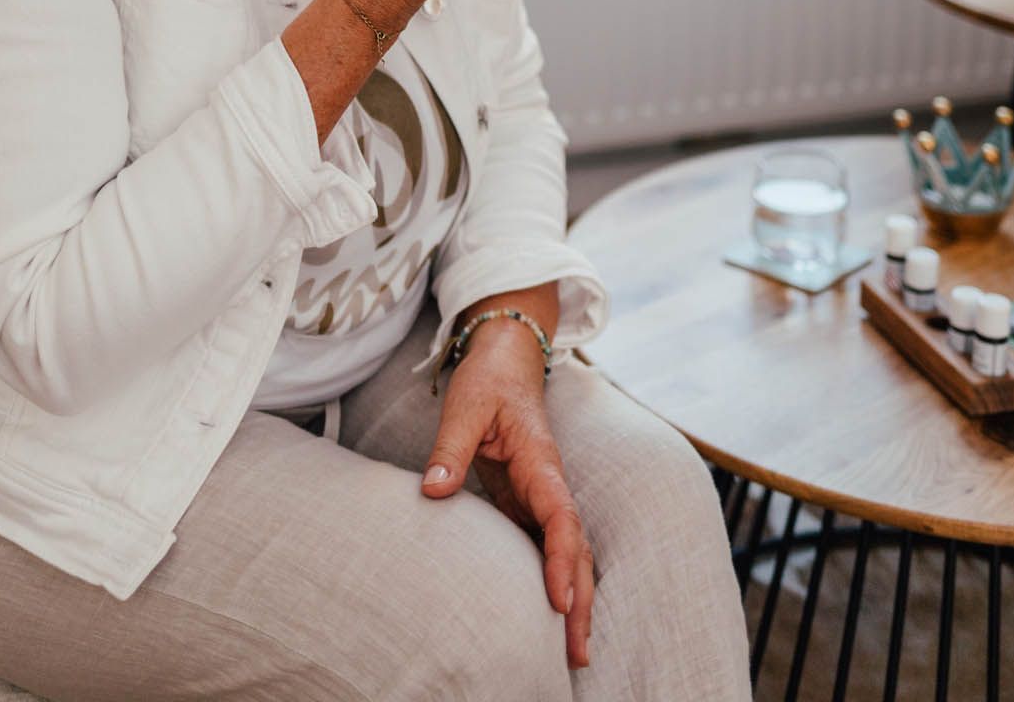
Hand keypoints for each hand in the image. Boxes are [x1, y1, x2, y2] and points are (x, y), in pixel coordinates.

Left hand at [419, 325, 593, 670]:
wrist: (506, 359)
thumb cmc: (488, 380)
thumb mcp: (465, 405)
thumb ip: (451, 447)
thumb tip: (432, 490)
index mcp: (541, 462)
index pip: (561, 517)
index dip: (563, 560)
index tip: (559, 600)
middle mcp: (550, 485)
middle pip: (577, 549)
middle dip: (580, 600)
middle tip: (576, 654)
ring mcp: (542, 497)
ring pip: (569, 554)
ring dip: (574, 599)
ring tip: (571, 653)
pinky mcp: (529, 503)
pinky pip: (548, 548)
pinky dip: (556, 582)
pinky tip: (549, 617)